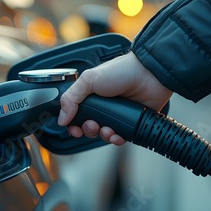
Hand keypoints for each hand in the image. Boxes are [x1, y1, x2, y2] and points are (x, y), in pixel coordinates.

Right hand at [58, 51, 172, 145]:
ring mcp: (116, 115)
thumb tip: (61, 118)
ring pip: (103, 135)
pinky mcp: (130, 123)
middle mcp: (103, 106)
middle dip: (88, 130)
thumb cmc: (122, 71)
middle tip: (93, 124)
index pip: (76, 115)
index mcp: (91, 95)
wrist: (150, 75)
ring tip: (107, 129)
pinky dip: (116, 139)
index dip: (72, 124)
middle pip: (88, 127)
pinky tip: (117, 134)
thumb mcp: (89, 79)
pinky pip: (120, 138)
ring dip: (102, 135)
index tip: (73, 128)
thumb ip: (71, 98)